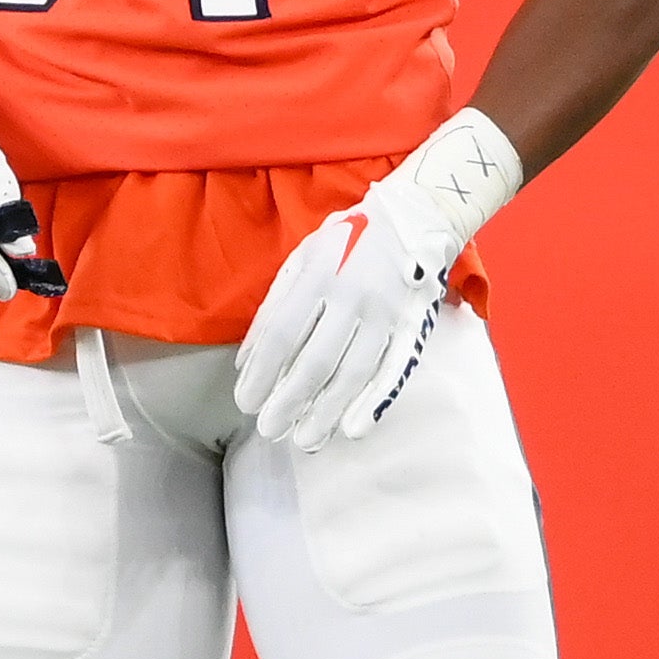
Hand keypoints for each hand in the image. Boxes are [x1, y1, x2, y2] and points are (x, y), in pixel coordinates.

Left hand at [234, 180, 454, 448]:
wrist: (413, 219)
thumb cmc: (345, 242)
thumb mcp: (302, 261)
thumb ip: (275, 308)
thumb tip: (247, 361)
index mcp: (316, 276)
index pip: (280, 335)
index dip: (261, 373)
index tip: (245, 402)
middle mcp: (351, 297)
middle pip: (315, 361)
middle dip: (290, 401)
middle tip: (270, 429)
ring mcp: (385, 314)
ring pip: (353, 373)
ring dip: (327, 411)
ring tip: (305, 439)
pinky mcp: (412, 328)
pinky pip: (392, 372)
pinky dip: (373, 403)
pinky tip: (353, 429)